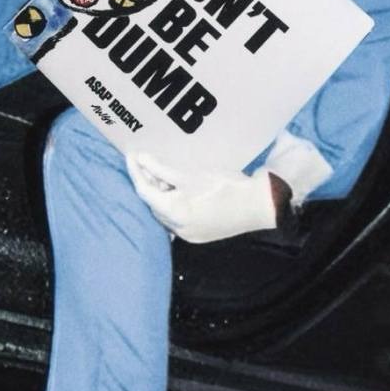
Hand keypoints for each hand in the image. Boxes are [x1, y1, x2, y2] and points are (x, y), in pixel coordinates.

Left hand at [125, 153, 280, 243]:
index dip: (135, 172)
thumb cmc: (225, 187)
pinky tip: (178, 188)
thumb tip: (140, 159)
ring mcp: (189, 234)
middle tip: (146, 162)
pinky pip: (177, 217)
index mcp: (174, 214)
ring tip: (162, 174)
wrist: (259, 205)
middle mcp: (178, 229)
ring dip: (161, 193)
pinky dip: (173, 202)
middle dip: (148, 183)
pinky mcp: (199, 234)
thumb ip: (161, 169)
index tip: (131, 156)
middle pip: (153, 203)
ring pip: (165, 211)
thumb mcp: (190, 175)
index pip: (144, 191)